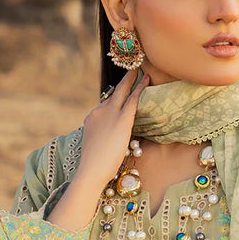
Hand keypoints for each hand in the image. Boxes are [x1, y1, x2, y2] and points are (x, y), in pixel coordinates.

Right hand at [76, 68, 149, 190]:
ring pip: (123, 92)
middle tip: (132, 69)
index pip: (106, 105)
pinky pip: (132, 99)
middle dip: (124, 81)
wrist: (91, 170)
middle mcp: (99, 112)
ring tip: (141, 71)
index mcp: (92, 118)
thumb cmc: (94, 166)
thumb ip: (104, 138)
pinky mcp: (121, 119)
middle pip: (114, 93)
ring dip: (132, 80)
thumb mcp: (97, 146)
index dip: (115, 98)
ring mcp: (110, 114)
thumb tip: (114, 141)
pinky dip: (140, 88)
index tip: (122, 90)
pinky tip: (147, 81)